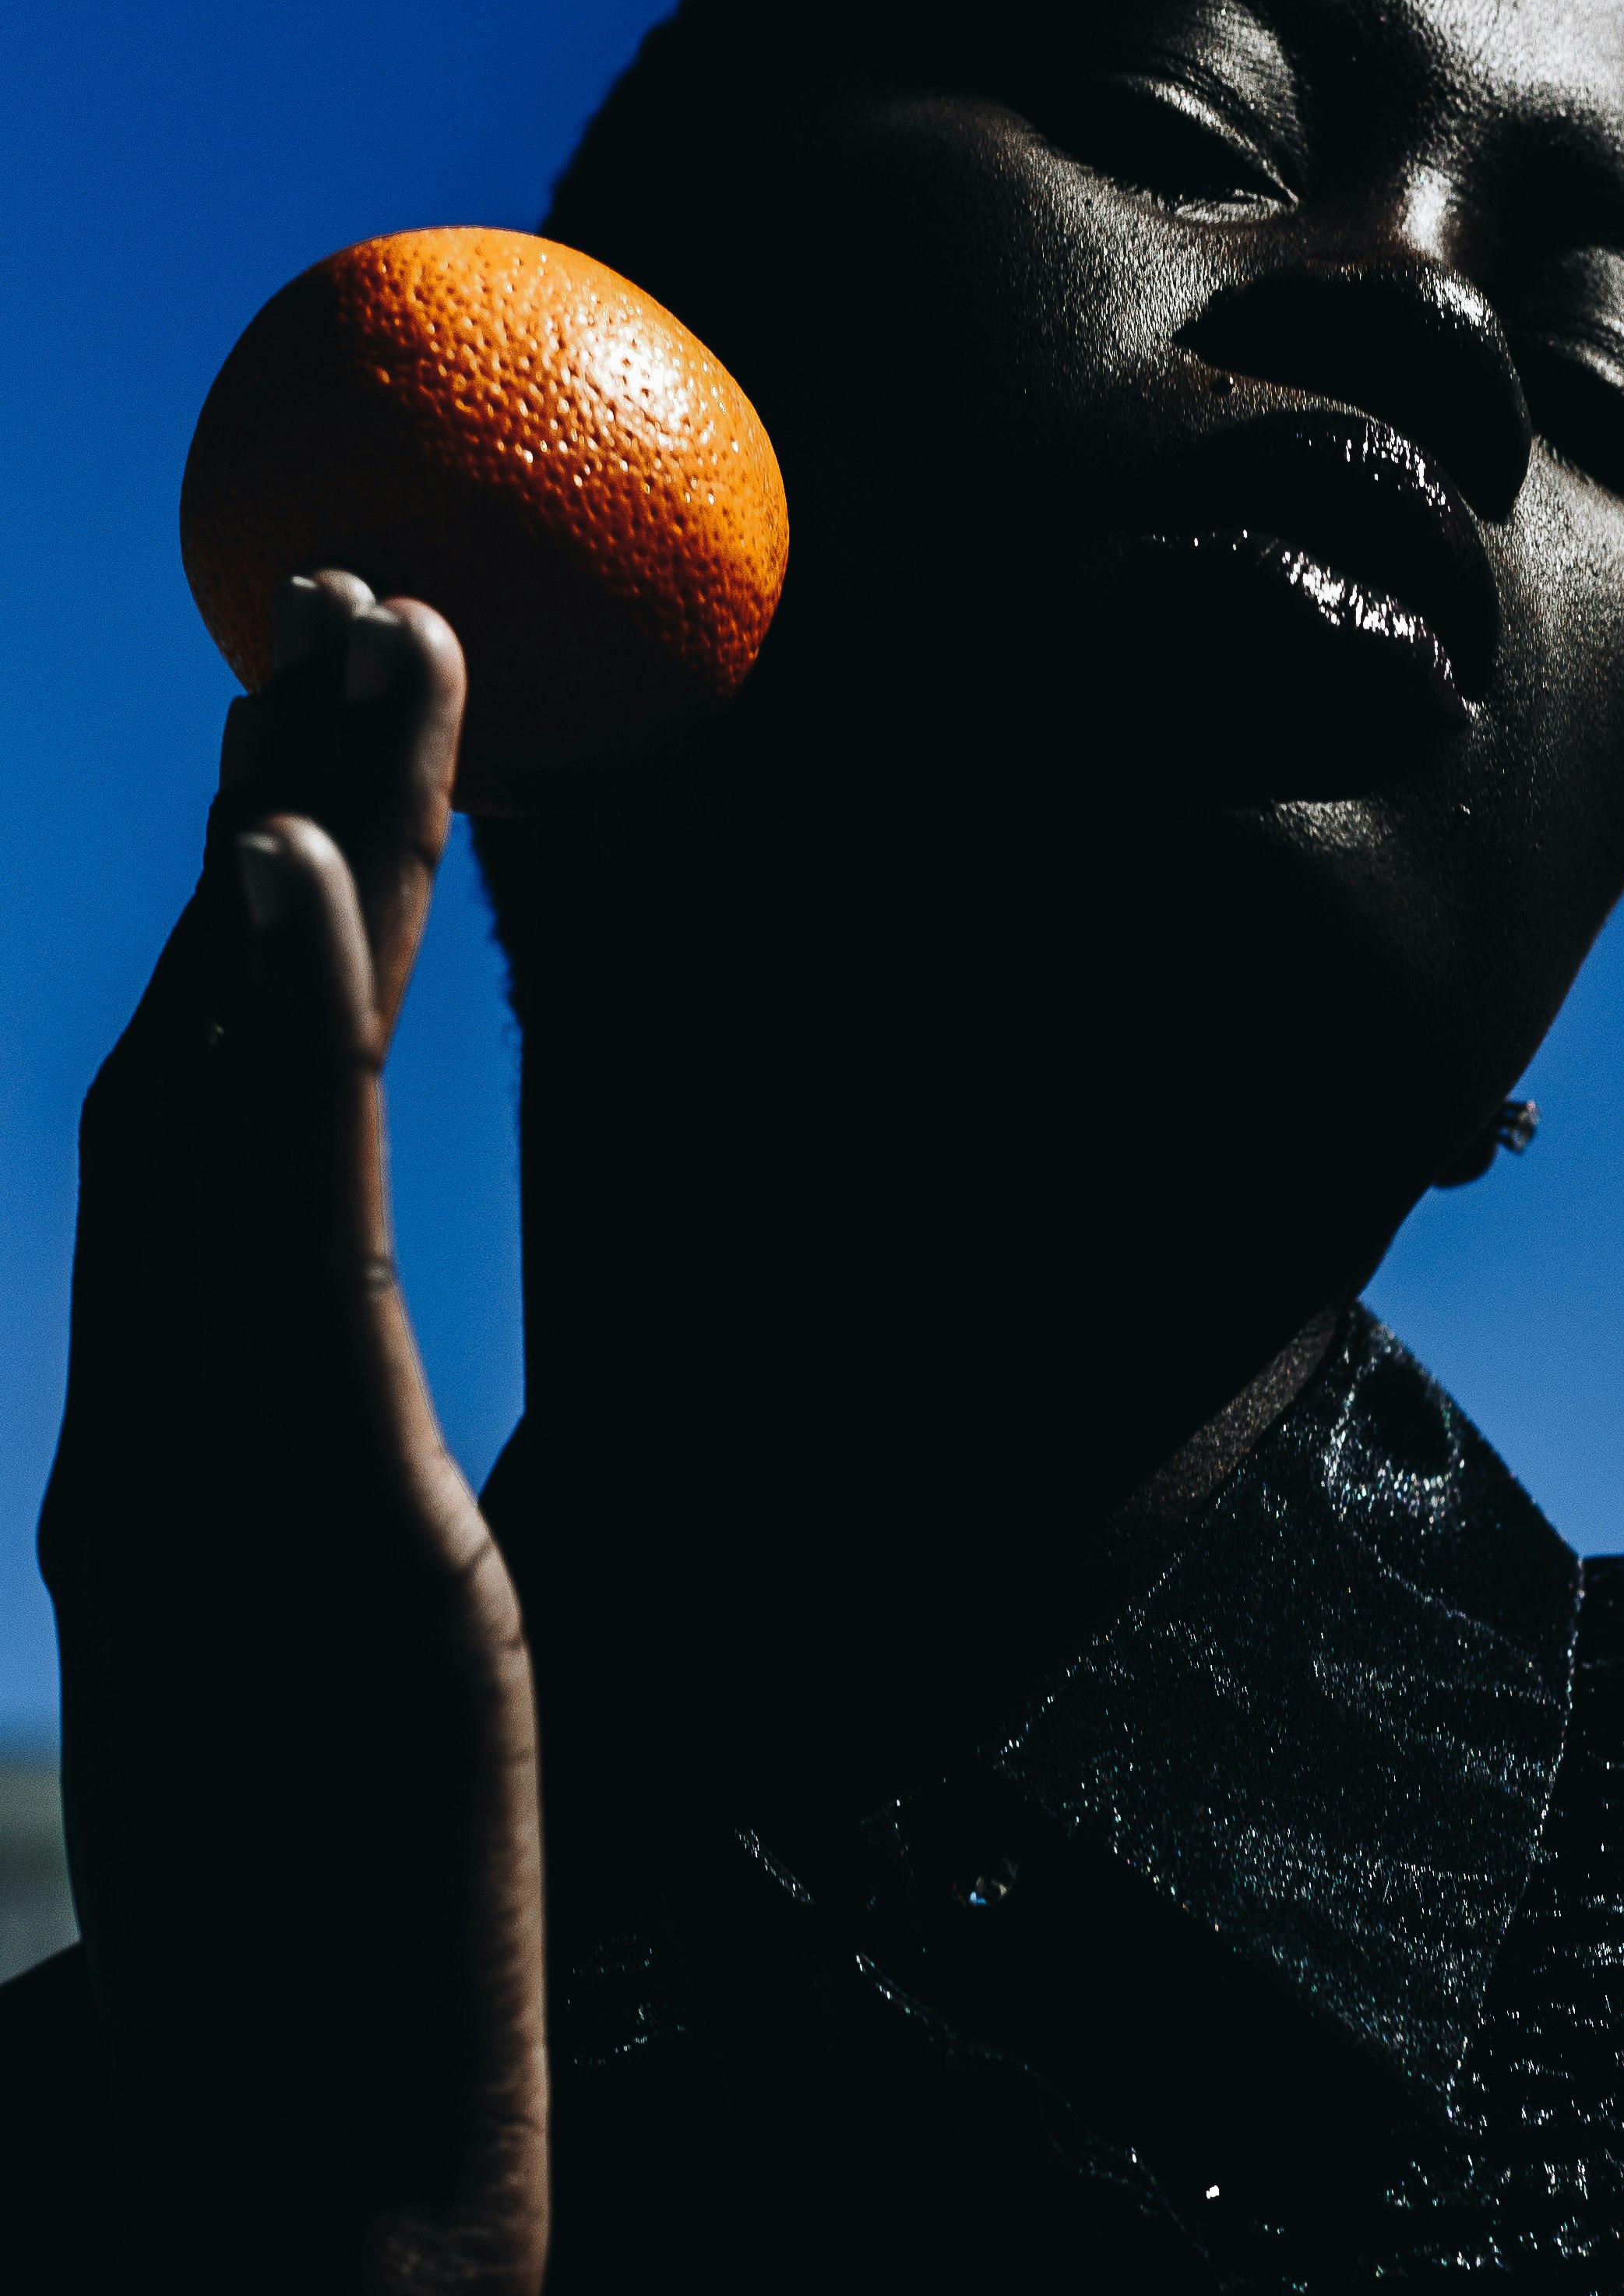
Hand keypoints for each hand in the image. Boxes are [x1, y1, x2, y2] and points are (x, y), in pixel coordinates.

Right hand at [40, 574, 548, 2291]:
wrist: (310, 2197)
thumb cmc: (340, 1932)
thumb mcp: (351, 1647)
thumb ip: (304, 1462)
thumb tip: (302, 1337)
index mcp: (184, 1434)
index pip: (231, 1110)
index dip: (273, 898)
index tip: (334, 720)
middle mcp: (165, 1413)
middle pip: (219, 1053)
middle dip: (287, 806)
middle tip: (366, 582)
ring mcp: (204, 1463)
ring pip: (227, 1105)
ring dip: (294, 853)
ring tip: (366, 634)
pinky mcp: (294, 1533)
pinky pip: (270, 1251)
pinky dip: (269, 1048)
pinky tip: (291, 869)